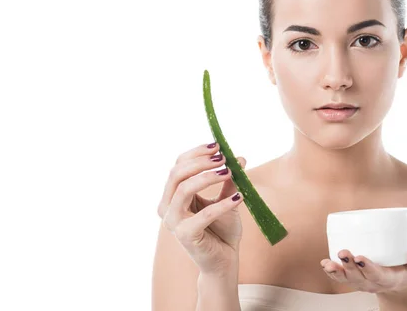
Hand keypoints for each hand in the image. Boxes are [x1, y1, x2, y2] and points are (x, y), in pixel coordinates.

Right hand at [157, 142, 246, 276]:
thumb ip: (229, 180)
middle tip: (223, 157)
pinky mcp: (185, 235)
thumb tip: (239, 157)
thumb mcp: (227, 198)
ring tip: (230, 172)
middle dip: (201, 162)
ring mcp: (173, 222)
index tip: (218, 146)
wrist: (224, 260)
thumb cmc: (221, 229)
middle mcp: (167, 207)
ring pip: (184, 189)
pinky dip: (222, 204)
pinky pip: (203, 215)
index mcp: (172, 196)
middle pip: (177, 174)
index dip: (197, 153)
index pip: (178, 166)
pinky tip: (239, 198)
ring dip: (208, 177)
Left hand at [320, 243, 406, 294]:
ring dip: (337, 272)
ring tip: (328, 263)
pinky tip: (324, 264)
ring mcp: (362, 282)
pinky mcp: (354, 277)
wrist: (402, 280)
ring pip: (347, 280)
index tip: (360, 257)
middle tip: (343, 252)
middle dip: (349, 266)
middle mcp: (373, 282)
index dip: (368, 268)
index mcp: (390, 278)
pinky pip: (341, 278)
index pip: (378, 276)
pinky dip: (332, 272)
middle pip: (359, 278)